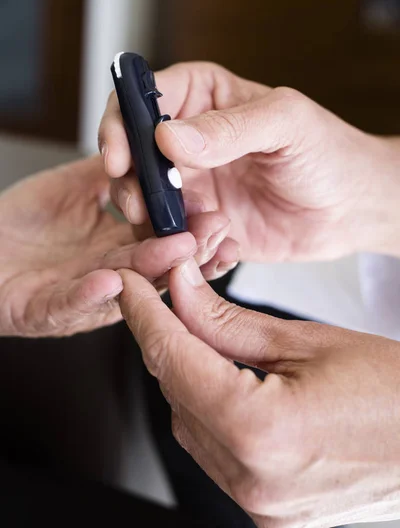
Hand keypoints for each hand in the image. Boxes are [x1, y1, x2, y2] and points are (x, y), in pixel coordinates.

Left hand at [0, 156, 202, 336]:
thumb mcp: (68, 186)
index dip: (190, 227)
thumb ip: (107, 174)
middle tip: (217, 231)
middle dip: (189, 250)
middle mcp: (106, 275)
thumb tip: (147, 153)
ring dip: (152, 269)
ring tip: (178, 249)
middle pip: (156, 267)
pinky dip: (89, 296)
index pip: (162, 239)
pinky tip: (111, 280)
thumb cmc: (15, 224)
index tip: (215, 210)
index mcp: (115, 247)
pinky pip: (68, 305)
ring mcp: (78, 297)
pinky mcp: (43, 312)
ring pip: (124, 286)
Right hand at [99, 62, 399, 261]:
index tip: (119, 157)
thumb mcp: (286, 124)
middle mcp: (189, 143)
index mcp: (203, 99)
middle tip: (144, 207)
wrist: (351, 209)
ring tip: (211, 229)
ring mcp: (191, 186)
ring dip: (163, 226)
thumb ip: (228, 127)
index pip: (141, 100)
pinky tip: (226, 247)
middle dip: (131, 186)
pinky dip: (189, 251)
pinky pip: (172, 242)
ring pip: (145, 206)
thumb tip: (167, 135)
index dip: (119, 126)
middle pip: (131, 158)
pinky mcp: (200, 226)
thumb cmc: (329, 153)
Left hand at [119, 261, 399, 527]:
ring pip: (189, 426)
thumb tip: (181, 291)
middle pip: (175, 395)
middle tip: (172, 299)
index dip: (144, 315)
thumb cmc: (394, 391)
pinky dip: (211, 412)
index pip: (174, 360)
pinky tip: (228, 382)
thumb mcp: (308, 342)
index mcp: (260, 431)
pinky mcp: (270, 513)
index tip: (125, 284)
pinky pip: (216, 455)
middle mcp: (252, 481)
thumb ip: (229, 322)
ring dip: (187, 378)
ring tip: (207, 336)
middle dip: (167, 342)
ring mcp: (261, 506)